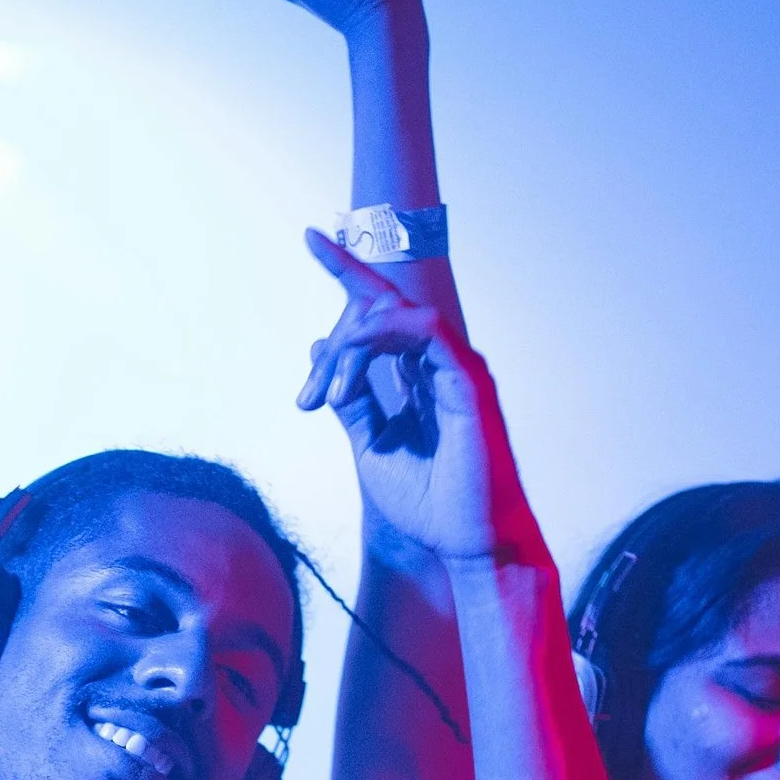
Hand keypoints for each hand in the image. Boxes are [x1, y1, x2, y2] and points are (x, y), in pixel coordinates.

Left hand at [298, 230, 544, 565]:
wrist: (466, 543)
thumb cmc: (429, 501)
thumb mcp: (371, 446)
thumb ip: (350, 399)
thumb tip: (322, 346)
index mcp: (417, 373)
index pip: (380, 307)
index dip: (346, 268)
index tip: (310, 236)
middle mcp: (440, 362)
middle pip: (383, 305)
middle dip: (336, 336)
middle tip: (311, 391)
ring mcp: (457, 368)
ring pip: (399, 316)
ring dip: (355, 345)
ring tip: (331, 392)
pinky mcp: (469, 383)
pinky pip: (428, 333)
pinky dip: (389, 333)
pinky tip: (360, 353)